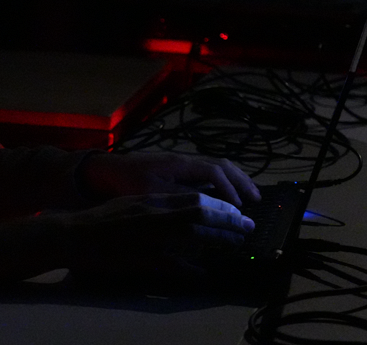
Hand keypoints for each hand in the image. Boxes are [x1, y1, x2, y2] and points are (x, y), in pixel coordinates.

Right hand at [66, 192, 254, 275]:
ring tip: (237, 243)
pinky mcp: (143, 258)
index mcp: (152, 198)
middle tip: (248, 227)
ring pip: (193, 235)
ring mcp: (150, 237)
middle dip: (228, 221)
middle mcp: (155, 214)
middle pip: (200, 214)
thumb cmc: (100, 217)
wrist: (74, 234)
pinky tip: (203, 272)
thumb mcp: (131, 201)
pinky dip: (191, 268)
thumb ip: (157, 203)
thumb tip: (185, 205)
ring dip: (218, 239)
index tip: (236, 211)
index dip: (219, 205)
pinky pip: (174, 264)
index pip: (194, 197)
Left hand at [79, 151, 260, 206]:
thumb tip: (209, 205)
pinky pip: (207, 167)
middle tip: (257, 198)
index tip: (239, 208)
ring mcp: (181, 160)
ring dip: (235, 177)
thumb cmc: (129, 182)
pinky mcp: (177, 165)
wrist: (109, 170)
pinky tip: (226, 189)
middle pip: (221, 164)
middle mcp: (184, 158)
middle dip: (241, 180)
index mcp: (180, 164)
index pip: (214, 173)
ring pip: (216, 164)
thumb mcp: (153, 193)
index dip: (230, 190)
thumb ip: (182, 197)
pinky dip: (223, 177)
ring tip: (248, 193)